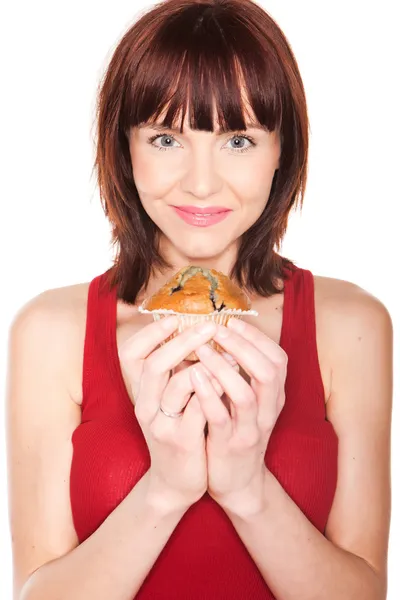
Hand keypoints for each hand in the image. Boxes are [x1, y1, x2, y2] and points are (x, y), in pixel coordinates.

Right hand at [118, 317, 218, 512]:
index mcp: (139, 393)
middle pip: (155, 364)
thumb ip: (173, 373)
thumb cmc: (176, 432)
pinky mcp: (182, 441)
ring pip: (179, 384)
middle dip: (184, 341)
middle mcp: (145, 406)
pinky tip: (232, 379)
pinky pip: (201, 408)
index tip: (174, 318)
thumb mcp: (165, 402)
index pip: (130, 354)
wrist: (174, 481)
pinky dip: (217, 389)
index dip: (150, 334)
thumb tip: (191, 334)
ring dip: (208, 364)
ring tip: (229, 352)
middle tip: (210, 326)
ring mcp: (162, 425)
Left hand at [190, 318, 287, 516]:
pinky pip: (221, 418)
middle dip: (243, 346)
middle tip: (217, 329)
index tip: (232, 322)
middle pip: (268, 372)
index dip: (257, 338)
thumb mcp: (248, 403)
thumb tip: (225, 336)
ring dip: (223, 367)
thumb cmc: (236, 433)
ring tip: (202, 349)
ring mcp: (250, 431)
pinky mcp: (229, 446)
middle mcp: (268, 412)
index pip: (278, 359)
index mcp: (274, 398)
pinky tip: (193, 376)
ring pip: (245, 394)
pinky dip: (208, 395)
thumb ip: (242, 374)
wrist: (238, 483)